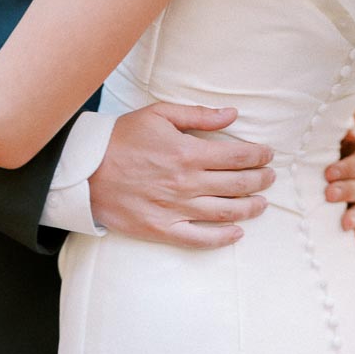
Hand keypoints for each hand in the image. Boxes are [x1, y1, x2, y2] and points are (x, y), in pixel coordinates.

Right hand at [89, 101, 274, 248]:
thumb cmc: (121, 139)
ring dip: (250, 208)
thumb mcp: (158, 115)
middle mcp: (187, 183)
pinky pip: (200, 239)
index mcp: (188, 152)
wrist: (85, 171)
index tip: (267, 155)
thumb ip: (198, 115)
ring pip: (226, 212)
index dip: (259, 155)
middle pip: (238, 184)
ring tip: (261, 203)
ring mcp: (176, 209)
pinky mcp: (162, 228)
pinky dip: (222, 238)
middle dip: (261, 180)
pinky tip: (237, 233)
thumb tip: (232, 114)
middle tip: (269, 177)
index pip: (238, 155)